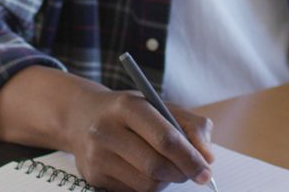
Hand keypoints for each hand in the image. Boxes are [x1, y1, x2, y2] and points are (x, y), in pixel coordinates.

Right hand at [66, 89, 214, 191]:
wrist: (81, 116)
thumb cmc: (130, 113)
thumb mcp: (159, 106)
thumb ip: (190, 126)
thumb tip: (207, 157)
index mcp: (127, 106)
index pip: (166, 139)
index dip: (190, 159)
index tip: (206, 171)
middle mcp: (106, 129)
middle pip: (156, 166)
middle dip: (181, 173)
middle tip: (190, 173)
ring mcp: (96, 155)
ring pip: (146, 184)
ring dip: (165, 181)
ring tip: (165, 167)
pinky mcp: (92, 176)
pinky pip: (133, 191)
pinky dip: (147, 186)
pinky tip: (142, 170)